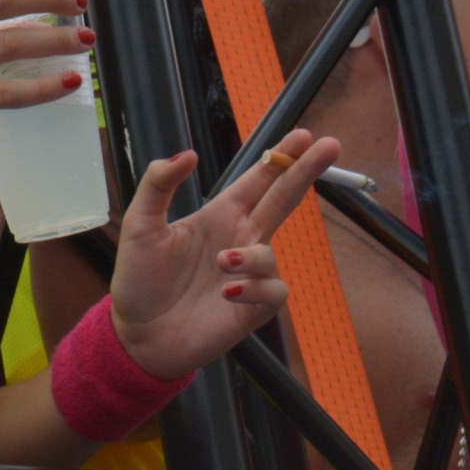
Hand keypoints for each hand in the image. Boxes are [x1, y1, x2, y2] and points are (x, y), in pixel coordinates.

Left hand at [108, 130, 337, 381]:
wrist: (138, 334)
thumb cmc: (139, 279)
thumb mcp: (140, 224)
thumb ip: (159, 185)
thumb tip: (188, 154)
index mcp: (218, 215)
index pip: (258, 180)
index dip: (280, 157)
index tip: (303, 135)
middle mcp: (240, 240)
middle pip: (283, 200)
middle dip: (306, 172)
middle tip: (331, 145)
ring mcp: (249, 274)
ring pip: (271, 253)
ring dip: (251, 257)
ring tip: (222, 264)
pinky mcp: (253, 308)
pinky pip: (273, 291)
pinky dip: (254, 289)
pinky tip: (227, 293)